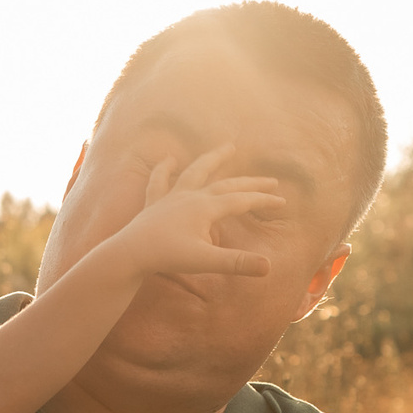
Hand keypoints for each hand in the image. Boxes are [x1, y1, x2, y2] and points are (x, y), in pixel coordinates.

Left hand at [106, 146, 280, 279]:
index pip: (242, 201)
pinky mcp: (154, 203)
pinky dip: (164, 169)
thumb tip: (268, 266)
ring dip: (213, 159)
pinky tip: (168, 159)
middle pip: (227, 184)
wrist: (129, 253)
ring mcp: (171, 197)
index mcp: (205, 208)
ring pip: (196, 171)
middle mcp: (190, 196)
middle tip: (272, 181)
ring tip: (228, 146)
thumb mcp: (205, 261)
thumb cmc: (167, 257)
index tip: (283, 202)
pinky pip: (159, 181)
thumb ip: (237, 262)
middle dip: (251, 183)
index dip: (264, 201)